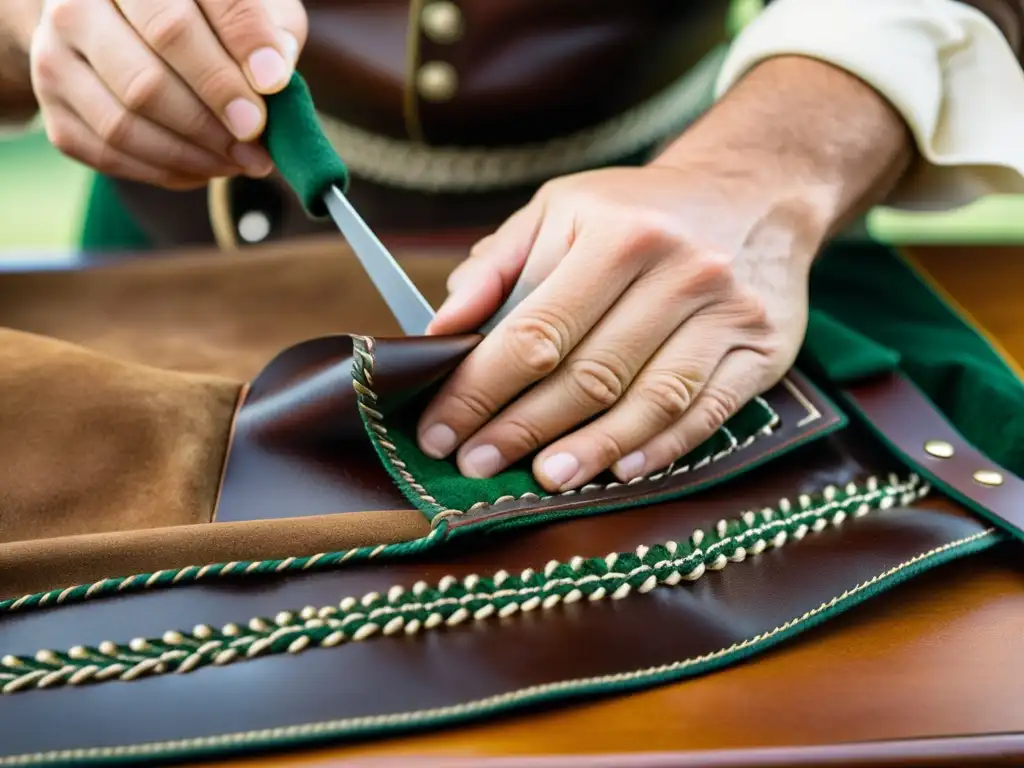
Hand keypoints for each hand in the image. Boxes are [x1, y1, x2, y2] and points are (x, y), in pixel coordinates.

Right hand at [27, 0, 306, 188]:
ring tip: (244, 160)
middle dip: (213, 113)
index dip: (235, 47)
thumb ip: (265, 27)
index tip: (274, 84)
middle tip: (258, 136)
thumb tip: (272, 75)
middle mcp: (78, 1)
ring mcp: (55, 52)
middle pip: (148, 73)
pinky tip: (208, 167)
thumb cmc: (205, 13)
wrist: (126, 22)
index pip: (181, 10)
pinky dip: (167, 170)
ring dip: (194, 152)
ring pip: (125, 121)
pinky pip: (109, 152)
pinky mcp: (53, 104)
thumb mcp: (244, 2)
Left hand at [415, 162, 824, 490]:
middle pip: (589, 375)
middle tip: (477, 464)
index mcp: (619, 234)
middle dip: (522, 429)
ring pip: (650, 401)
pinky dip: (661, 448)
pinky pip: (708, 413)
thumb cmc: (638, 210)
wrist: (752, 191)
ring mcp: (728, 313)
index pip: (535, 331)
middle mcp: (680, 271)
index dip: (480, 390)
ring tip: (544, 478)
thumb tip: (442, 330)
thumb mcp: (561, 210)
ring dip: (591, 450)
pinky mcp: (764, 349)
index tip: (441, 430)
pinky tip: (620, 470)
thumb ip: (497, 267)